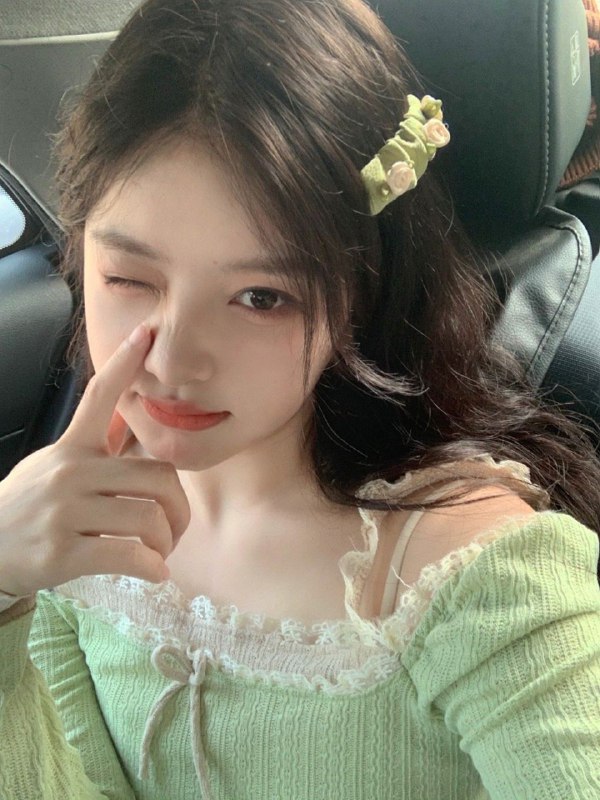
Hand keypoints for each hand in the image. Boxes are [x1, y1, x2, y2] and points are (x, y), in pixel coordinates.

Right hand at [0, 324, 190, 596]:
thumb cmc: (27, 506)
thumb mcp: (54, 465)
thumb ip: (93, 442)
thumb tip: (126, 413)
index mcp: (71, 449)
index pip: (99, 396)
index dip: (124, 363)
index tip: (147, 332)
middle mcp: (70, 474)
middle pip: (157, 477)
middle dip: (179, 509)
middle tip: (175, 528)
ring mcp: (65, 513)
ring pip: (148, 519)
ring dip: (166, 542)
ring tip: (159, 553)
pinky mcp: (63, 552)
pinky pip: (128, 556)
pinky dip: (152, 568)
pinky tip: (154, 573)